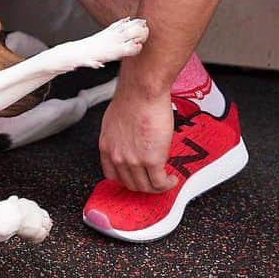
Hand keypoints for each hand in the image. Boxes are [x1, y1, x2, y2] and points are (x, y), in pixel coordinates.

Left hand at [98, 78, 176, 193]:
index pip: (111, 175)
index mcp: (106, 145)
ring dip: (157, 186)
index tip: (134, 178)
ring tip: (165, 180)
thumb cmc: (132, 97)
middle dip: (143, 184)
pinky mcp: (152, 160)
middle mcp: (117, 156)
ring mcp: (133, 160)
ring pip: (146, 186)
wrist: (142, 91)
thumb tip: (130, 142)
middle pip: (130, 184)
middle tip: (153, 179)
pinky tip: (172, 178)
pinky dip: (167, 184)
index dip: (125, 179)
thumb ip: (121, 137)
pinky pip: (160, 183)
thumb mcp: (115, 120)